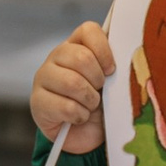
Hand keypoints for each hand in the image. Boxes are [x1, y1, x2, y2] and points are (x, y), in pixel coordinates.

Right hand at [32, 21, 117, 151]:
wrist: (86, 135)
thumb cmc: (101, 104)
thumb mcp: (111, 81)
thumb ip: (113, 64)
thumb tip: (127, 54)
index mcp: (76, 44)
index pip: (88, 30)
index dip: (104, 51)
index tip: (111, 70)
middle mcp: (56, 56)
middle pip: (82, 58)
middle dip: (98, 80)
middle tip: (99, 92)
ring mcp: (43, 77)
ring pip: (73, 83)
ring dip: (90, 100)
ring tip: (90, 106)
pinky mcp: (37, 101)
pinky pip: (66, 107)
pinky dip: (80, 116)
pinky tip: (79, 117)